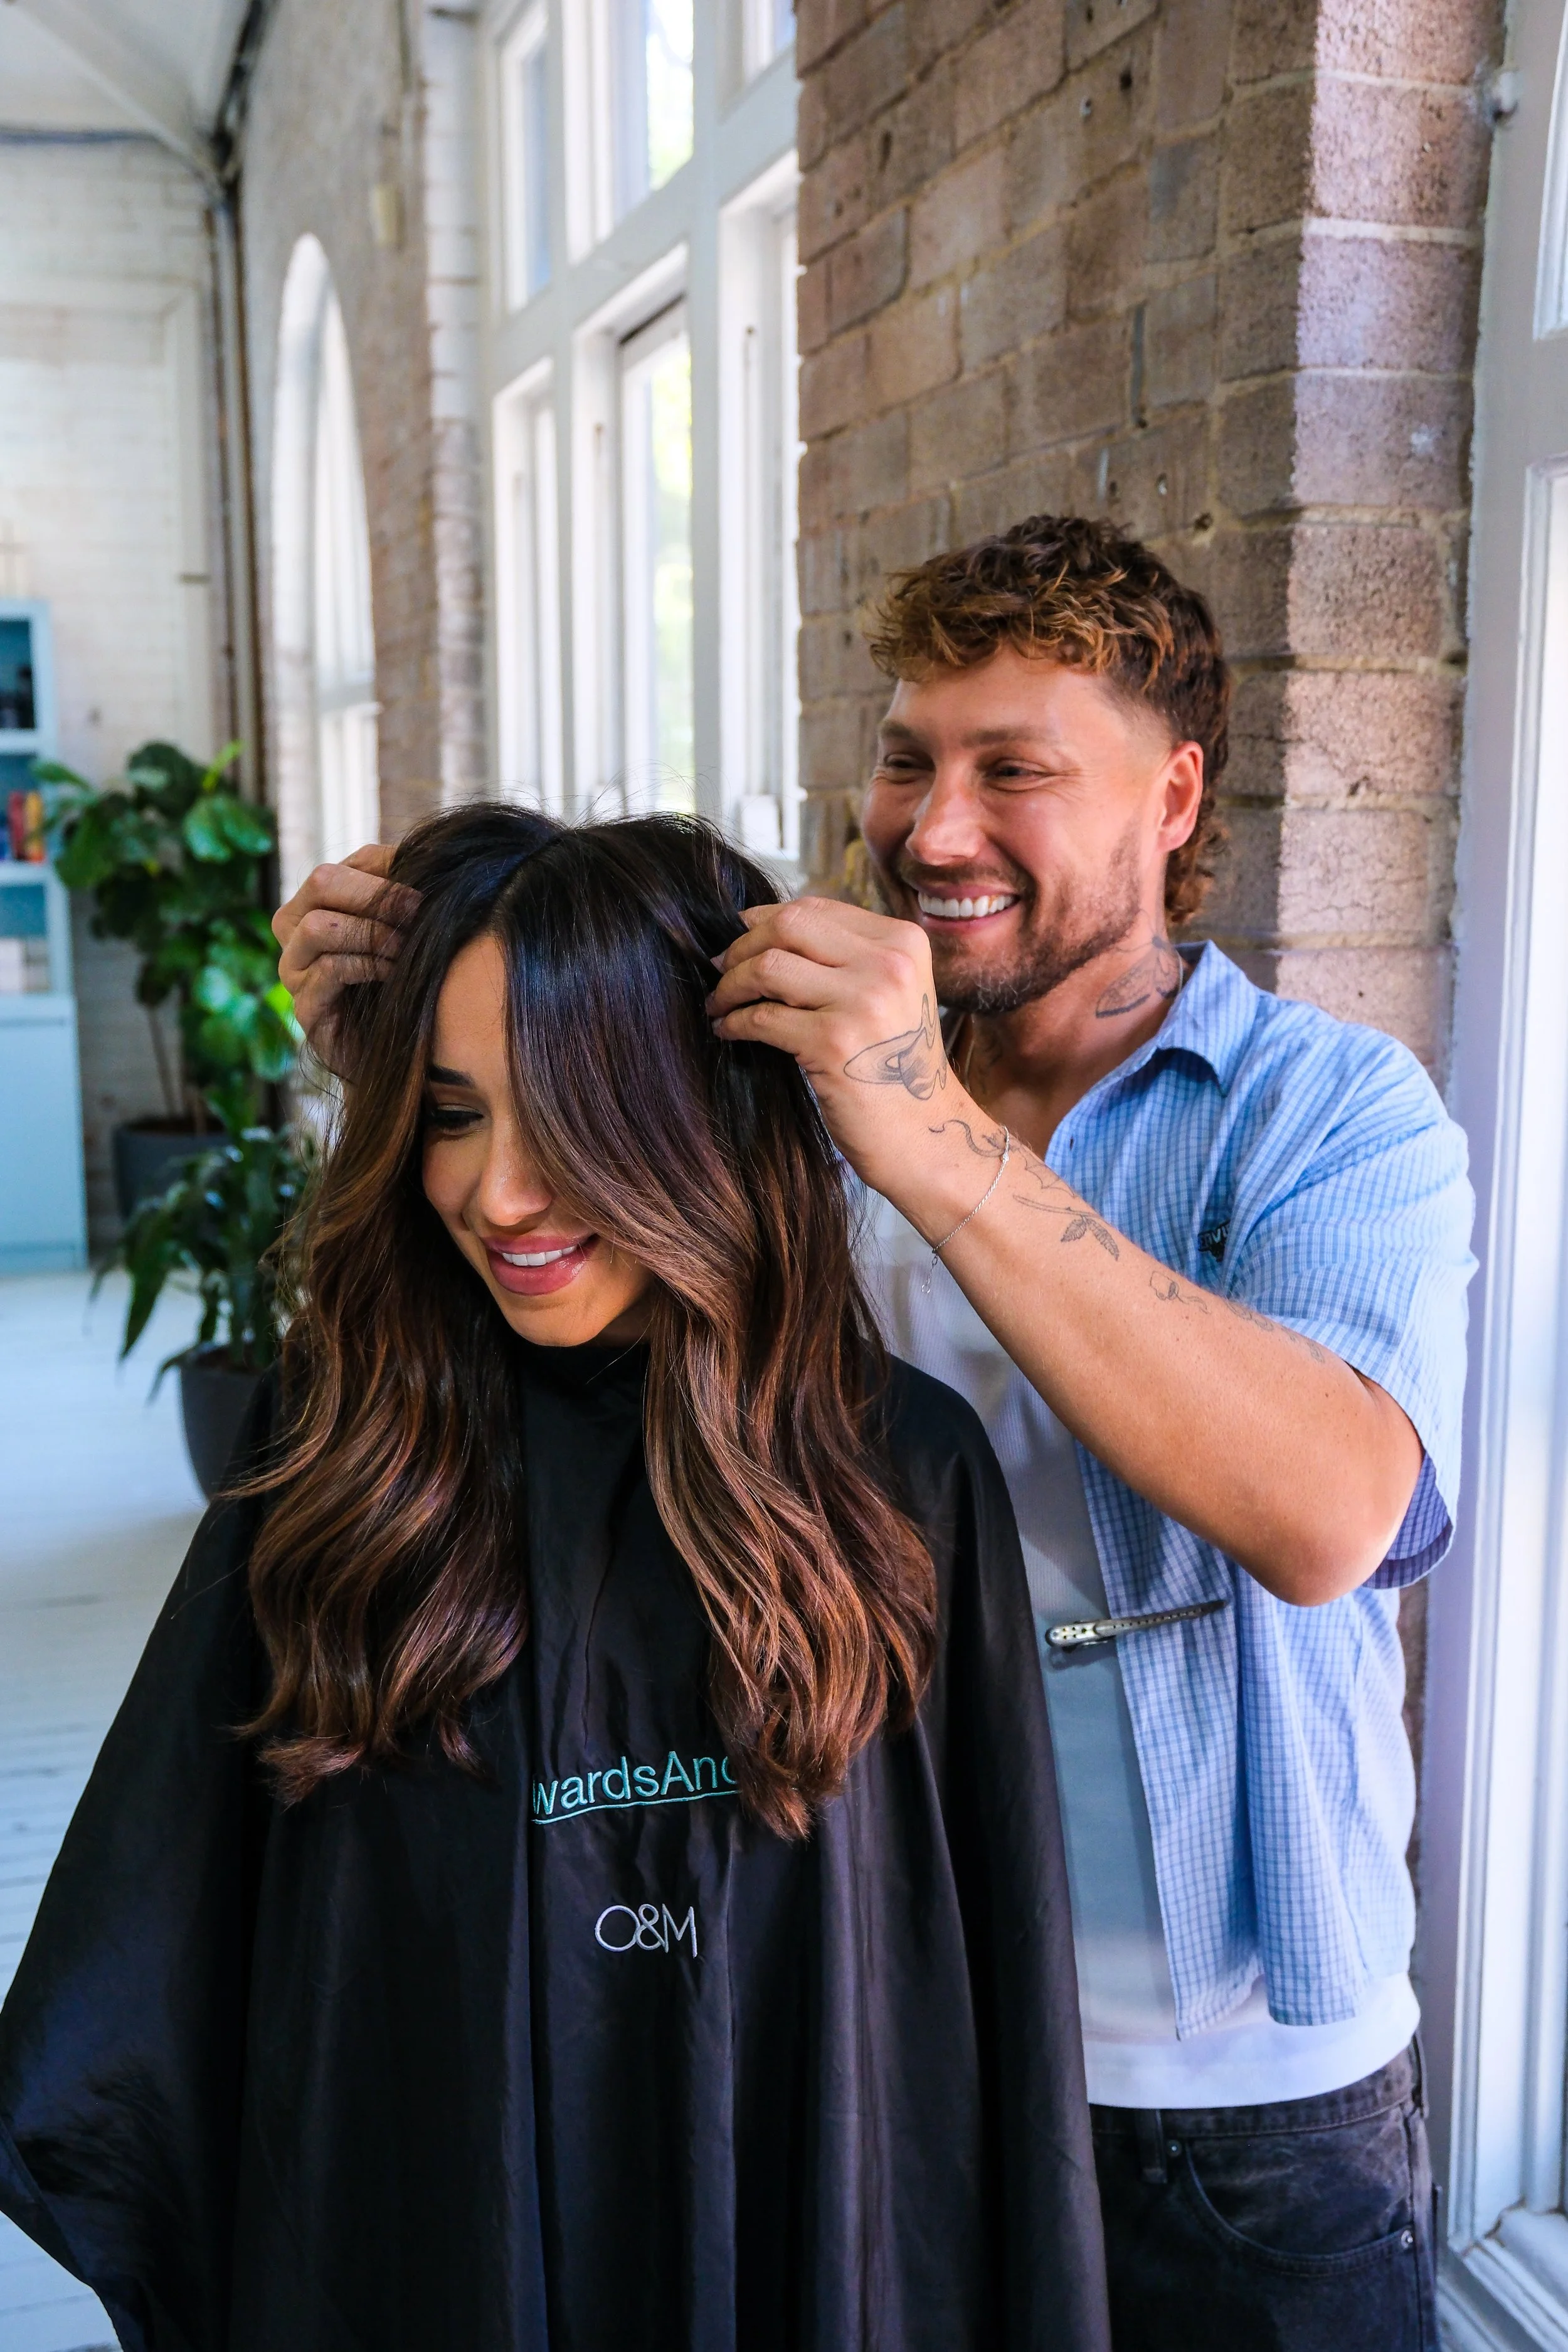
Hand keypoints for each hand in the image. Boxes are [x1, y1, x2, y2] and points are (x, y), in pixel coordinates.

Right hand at [272, 845, 417, 1077]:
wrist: (400, 1050)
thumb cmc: (402, 981)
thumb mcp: (403, 928)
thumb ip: (400, 889)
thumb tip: (417, 854)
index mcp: (313, 904)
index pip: (340, 868)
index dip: (384, 875)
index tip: (426, 893)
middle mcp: (293, 932)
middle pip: (321, 882)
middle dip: (376, 895)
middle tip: (418, 913)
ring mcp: (293, 970)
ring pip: (320, 926)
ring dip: (372, 932)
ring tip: (406, 947)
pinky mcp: (305, 1007)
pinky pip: (328, 969)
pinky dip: (367, 965)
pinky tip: (394, 973)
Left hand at [706, 897, 960, 1198]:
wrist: (921, 1132)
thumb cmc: (895, 1066)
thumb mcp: (889, 993)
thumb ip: (844, 955)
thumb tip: (758, 925)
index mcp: (903, 941)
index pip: (816, 908)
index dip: (766, 920)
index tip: (741, 940)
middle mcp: (887, 964)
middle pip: (787, 926)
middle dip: (742, 946)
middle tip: (721, 970)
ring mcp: (862, 1002)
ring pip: (767, 966)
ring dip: (730, 985)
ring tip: (720, 1003)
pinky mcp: (832, 1043)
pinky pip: (761, 1017)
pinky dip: (733, 1022)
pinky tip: (727, 1030)